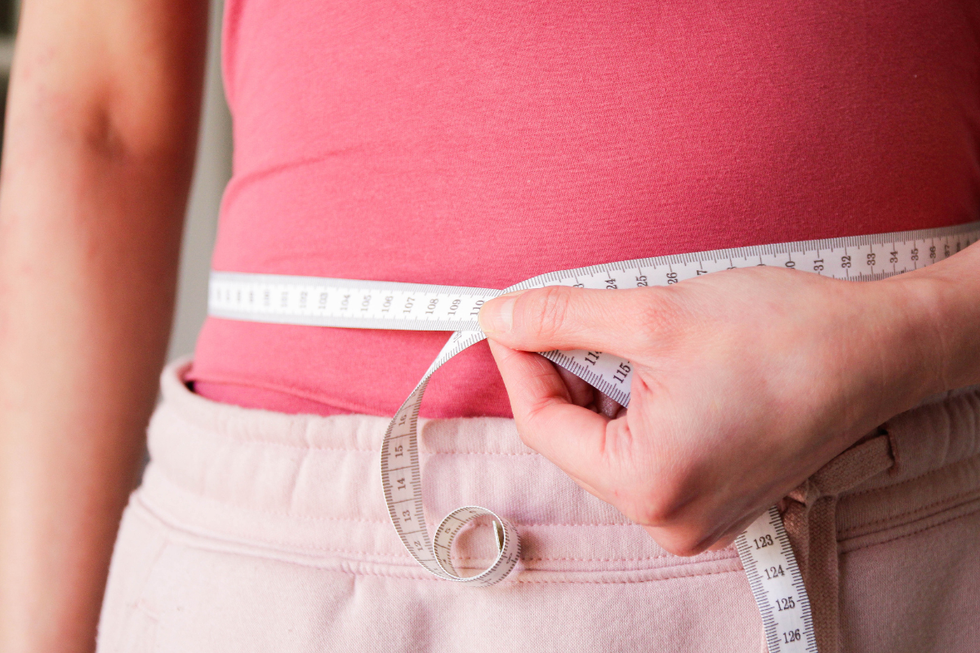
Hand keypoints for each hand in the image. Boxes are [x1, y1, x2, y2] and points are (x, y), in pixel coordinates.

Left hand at [479, 267, 939, 555]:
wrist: (879, 348)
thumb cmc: (783, 334)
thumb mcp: (652, 314)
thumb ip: (561, 317)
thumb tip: (500, 320)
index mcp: (648, 486)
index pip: (541, 425)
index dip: (518, 363)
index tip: (509, 318)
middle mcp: (669, 520)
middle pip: (575, 438)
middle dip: (564, 371)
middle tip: (572, 314)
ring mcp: (695, 516)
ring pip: (610, 442)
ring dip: (602, 384)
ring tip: (631, 334)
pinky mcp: (716, 498)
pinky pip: (647, 452)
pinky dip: (636, 405)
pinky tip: (655, 364)